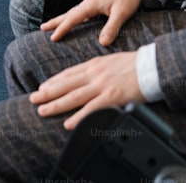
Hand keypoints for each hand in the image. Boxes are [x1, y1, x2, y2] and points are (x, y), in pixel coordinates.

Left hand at [29, 52, 143, 128]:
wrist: (153, 67)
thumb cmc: (135, 65)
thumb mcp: (111, 61)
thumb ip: (98, 69)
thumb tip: (87, 77)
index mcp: (95, 64)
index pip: (69, 73)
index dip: (54, 81)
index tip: (43, 87)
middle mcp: (95, 74)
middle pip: (66, 84)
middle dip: (47, 92)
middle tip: (33, 98)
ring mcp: (102, 86)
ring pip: (73, 96)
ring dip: (55, 104)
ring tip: (42, 110)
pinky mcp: (111, 97)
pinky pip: (91, 109)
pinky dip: (78, 118)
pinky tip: (68, 124)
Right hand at [41, 0, 149, 45]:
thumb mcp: (121, 13)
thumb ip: (111, 28)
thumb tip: (102, 43)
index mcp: (91, 4)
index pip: (72, 19)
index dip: (62, 29)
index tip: (52, 38)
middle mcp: (89, 1)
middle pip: (68, 13)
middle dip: (55, 21)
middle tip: (42, 28)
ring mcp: (93, 0)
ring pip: (74, 12)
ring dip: (64, 19)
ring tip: (54, 25)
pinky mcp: (99, 1)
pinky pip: (82, 11)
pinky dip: (75, 17)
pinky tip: (77, 21)